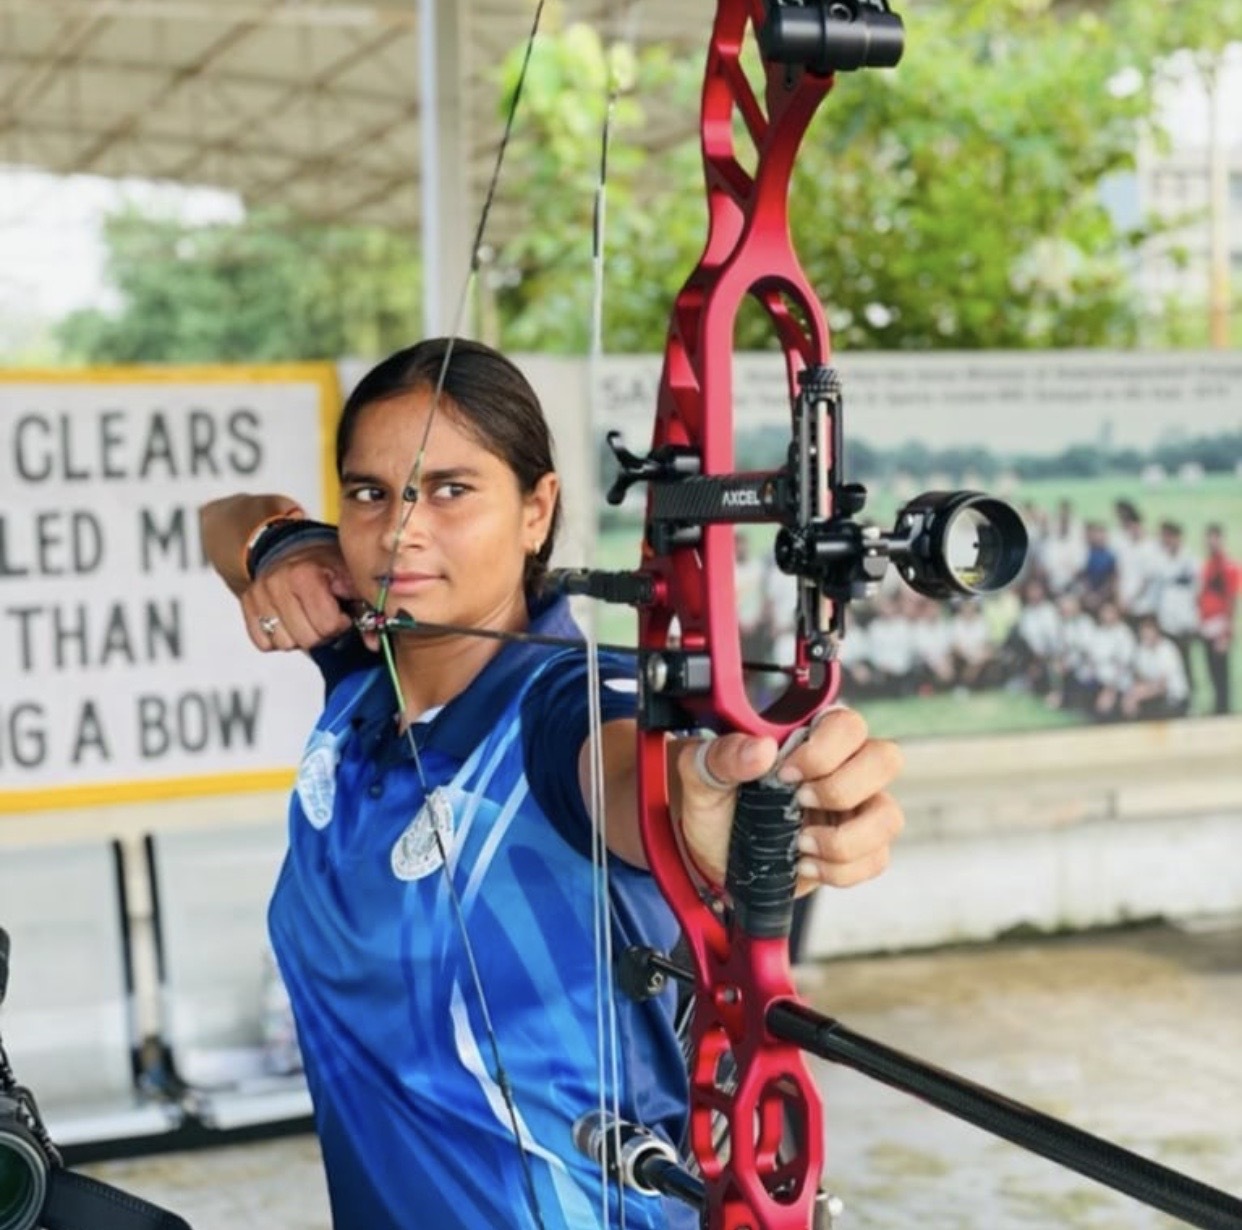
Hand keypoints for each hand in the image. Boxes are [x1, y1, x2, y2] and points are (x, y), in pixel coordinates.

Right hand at [240, 541, 358, 652]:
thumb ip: (367, 608)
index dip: (340, 623)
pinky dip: (279, 638)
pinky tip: (290, 620)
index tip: (342, 612)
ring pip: (284, 644)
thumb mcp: (351, 576)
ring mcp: (259, 594)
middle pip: (307, 639)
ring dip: (300, 636)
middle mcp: (276, 583)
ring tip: (307, 616)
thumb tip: (375, 642)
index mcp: (304, 574)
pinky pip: (264, 643)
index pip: (328, 625)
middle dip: (322, 632)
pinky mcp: (247, 605)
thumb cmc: (325, 564)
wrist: (293, 547)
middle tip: (325, 616)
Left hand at [676, 708, 903, 893]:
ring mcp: (856, 809)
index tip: (784, 774)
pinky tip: (805, 865)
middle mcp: (844, 767)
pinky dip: (840, 870)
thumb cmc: (716, 804)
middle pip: (886, 759)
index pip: (848, 724)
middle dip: (842, 788)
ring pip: (889, 816)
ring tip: (800, 843)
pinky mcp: (858, 849)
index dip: (825, 749)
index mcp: (811, 737)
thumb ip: (723, 755)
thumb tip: (761, 749)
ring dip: (844, 838)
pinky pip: (875, 859)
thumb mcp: (703, 775)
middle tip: (798, 803)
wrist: (714, 856)